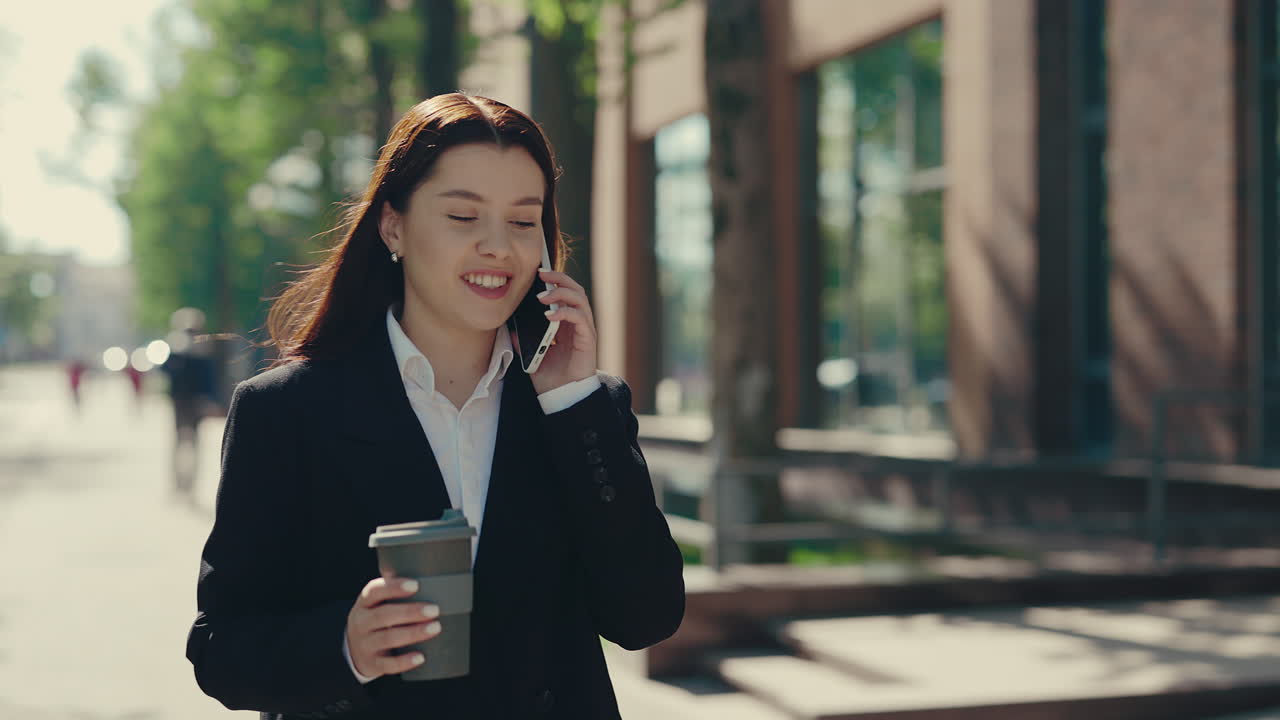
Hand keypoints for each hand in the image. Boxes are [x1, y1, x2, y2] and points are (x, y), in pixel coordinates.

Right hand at [346, 577, 441, 679]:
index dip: (394, 587)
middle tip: (434, 609)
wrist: (353, 651)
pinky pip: (388, 664)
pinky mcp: (372, 664)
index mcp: (364, 604)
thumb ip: (393, 591)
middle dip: (410, 612)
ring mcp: (364, 644)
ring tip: (435, 627)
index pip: (374, 591)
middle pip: (384, 615)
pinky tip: (420, 657)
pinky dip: (405, 661)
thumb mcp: (377, 605)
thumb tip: (421, 570)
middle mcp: (361, 623)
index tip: (415, 585)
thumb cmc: (375, 621)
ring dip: (413, 633)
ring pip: (388, 638)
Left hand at [531, 269, 597, 393]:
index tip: (537, 273)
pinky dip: (565, 312)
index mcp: (566, 323)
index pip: (564, 293)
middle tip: (541, 275)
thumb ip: (523, 340)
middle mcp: (577, 322)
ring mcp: (584, 329)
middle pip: (574, 289)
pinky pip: (580, 318)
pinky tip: (549, 316)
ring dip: (561, 293)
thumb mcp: (530, 354)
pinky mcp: (588, 339)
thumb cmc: (549, 376)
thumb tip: (509, 327)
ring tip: (541, 296)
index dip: (554, 281)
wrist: (561, 397)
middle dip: (559, 279)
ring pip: (579, 299)